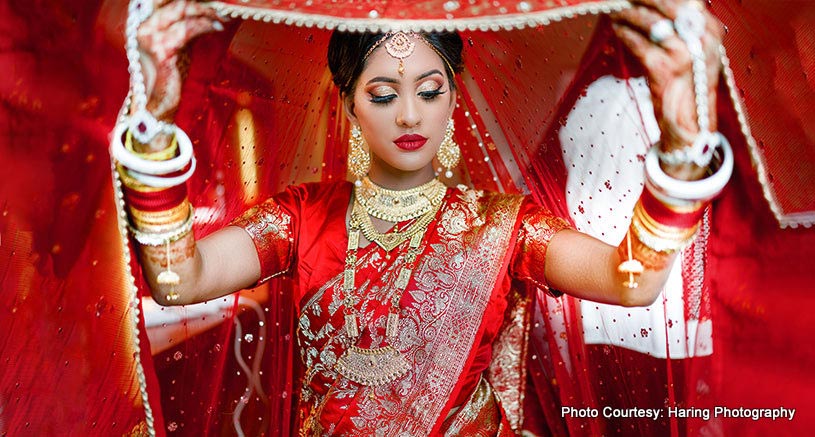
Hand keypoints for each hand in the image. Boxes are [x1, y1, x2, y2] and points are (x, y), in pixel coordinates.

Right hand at [135, 0, 225, 121]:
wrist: (157, 104)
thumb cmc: (168, 74)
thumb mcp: (177, 42)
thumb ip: (184, 24)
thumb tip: (209, 8)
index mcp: (142, 20)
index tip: (212, 0)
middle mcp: (141, 24)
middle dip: (200, 0)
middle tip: (222, 4)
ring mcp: (149, 36)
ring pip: (182, 8)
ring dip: (208, 10)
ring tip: (224, 16)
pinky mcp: (161, 50)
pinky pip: (188, 28)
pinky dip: (206, 24)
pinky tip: (218, 27)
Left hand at [611, 0, 723, 178]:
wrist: (690, 125)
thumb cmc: (689, 86)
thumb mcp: (696, 52)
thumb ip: (684, 29)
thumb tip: (654, 7)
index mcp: (711, 31)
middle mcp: (701, 39)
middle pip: (667, 4)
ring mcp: (683, 54)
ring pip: (649, 22)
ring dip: (627, 14)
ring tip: (615, 11)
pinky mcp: (663, 69)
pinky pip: (638, 43)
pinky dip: (624, 34)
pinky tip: (617, 30)